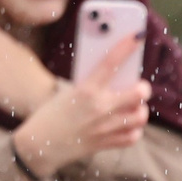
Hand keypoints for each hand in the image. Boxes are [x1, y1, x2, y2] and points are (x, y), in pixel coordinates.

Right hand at [11, 44, 152, 175]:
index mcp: (86, 90)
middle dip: (142, 88)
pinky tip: (128, 125)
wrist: (39, 145)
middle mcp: (99, 108)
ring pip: (140, 116)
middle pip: (139, 93)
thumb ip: (92, 85)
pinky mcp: (105, 144)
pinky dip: (134, 130)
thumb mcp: (69, 92)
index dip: (127, 46)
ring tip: (134, 108)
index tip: (138, 35)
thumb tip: (116, 77)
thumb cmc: (51, 114)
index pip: (111, 62)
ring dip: (140, 110)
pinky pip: (133, 137)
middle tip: (139, 87)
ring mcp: (105, 128)